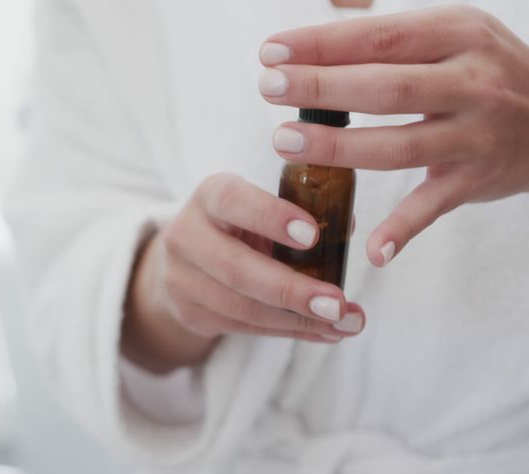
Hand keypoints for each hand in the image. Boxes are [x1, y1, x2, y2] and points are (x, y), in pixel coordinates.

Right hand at [122, 173, 365, 372]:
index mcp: (210, 197)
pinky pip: (245, 328)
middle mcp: (187, 235)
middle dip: (292, 290)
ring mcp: (182, 280)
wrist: (187, 259)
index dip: (272, 218)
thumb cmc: (239, 225)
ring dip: (298, 321)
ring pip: (243, 308)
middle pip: (238, 269)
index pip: (234, 201)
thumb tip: (347, 226)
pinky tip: (324, 332)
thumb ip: (300, 212)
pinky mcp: (190, 314)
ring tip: (343, 324)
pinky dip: (289, 331)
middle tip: (337, 304)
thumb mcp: (260, 207)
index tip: (312, 236)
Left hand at [258, 5, 528, 266]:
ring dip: (338, 148)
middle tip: (267, 90)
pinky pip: (434, 208)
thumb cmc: (492, 73)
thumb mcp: (457, 38)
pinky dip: (403, 230)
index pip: (380, 36)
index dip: (322, 44)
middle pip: (386, 87)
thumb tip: (309, 53)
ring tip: (283, 142)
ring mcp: (480, 135)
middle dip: (321, 88)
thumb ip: (396, 43)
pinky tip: (371, 248)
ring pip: (400, 145)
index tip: (270, 52)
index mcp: (461, 34)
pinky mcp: (480, 181)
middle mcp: (475, 82)